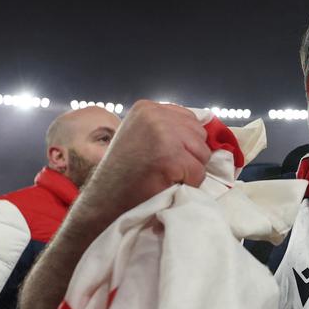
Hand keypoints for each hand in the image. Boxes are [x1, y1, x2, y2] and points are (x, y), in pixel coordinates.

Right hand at [82, 101, 211, 219]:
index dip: (184, 142)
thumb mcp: (142, 135)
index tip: (165, 155)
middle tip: (164, 168)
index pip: (189, 118)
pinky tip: (166, 184)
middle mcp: (155, 116)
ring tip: (164, 176)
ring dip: (190, 170)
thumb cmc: (124, 172)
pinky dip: (188, 184)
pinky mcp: (171, 157)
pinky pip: (198, 172)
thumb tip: (203, 125)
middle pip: (199, 134)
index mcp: (147, 108)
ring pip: (202, 153)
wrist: (105, 200)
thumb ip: (167, 127)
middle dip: (189, 155)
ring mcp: (163, 135)